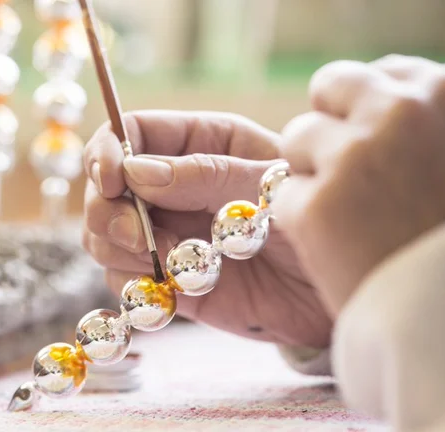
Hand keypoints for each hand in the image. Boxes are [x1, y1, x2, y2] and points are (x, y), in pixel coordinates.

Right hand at [83, 110, 331, 348]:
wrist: (340, 291)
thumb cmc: (319, 220)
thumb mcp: (270, 186)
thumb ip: (206, 174)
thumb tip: (136, 171)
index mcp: (201, 143)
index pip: (130, 131)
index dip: (108, 151)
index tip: (110, 179)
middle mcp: (174, 186)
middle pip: (105, 186)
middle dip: (107, 209)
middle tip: (135, 234)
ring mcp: (166, 233)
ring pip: (104, 233)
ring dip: (118, 248)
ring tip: (166, 258)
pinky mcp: (167, 279)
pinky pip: (123, 278)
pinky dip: (135, 283)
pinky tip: (174, 286)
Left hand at [273, 55, 444, 316]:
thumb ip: (430, 128)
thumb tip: (395, 105)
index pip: (386, 73)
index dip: (371, 110)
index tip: (378, 141)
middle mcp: (402, 112)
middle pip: (334, 86)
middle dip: (334, 123)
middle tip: (349, 169)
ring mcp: (355, 158)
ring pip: (299, 137)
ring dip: (312, 170)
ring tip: (351, 217)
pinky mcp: (316, 207)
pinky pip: (284, 193)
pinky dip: (300, 218)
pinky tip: (336, 247)